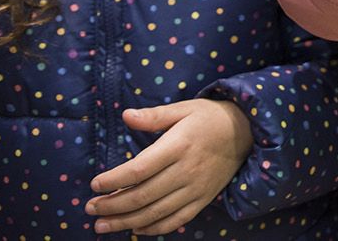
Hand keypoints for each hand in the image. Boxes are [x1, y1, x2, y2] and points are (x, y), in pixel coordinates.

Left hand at [86, 98, 253, 235]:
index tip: (95, 184)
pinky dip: (154, 228)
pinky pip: (175, 220)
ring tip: (102, 225)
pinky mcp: (203, 199)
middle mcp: (186, 170)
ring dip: (126, 222)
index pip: (139, 169)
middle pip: (143, 195)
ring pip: (155, 212)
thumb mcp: (183, 109)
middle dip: (113, 206)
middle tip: (91, 209)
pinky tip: (135, 229)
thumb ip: (154, 116)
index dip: (114, 180)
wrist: (247, 131)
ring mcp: (196, 188)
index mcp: (179, 145)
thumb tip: (126, 116)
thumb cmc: (209, 117)